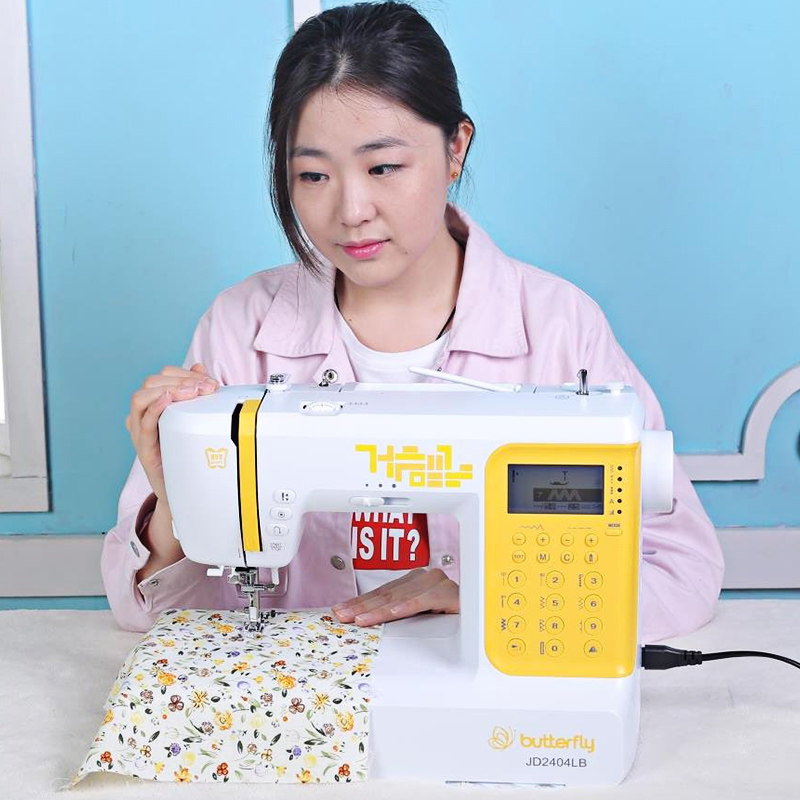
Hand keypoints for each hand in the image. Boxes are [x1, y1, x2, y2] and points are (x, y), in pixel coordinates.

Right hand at [126, 363, 217, 503]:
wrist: (181, 490)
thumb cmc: (186, 453)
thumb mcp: (193, 418)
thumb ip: (194, 392)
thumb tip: (198, 366)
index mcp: (153, 406)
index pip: (162, 377)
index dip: (185, 374)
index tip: (210, 382)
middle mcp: (141, 416)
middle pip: (151, 383)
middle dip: (181, 381)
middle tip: (207, 388)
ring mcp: (139, 432)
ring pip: (141, 399)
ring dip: (169, 390)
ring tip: (193, 393)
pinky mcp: (144, 449)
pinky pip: (143, 424)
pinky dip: (155, 408)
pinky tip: (168, 400)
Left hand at [331, 568, 458, 625]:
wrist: (483, 617)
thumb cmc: (453, 619)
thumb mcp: (420, 617)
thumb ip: (399, 615)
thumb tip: (366, 622)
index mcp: (416, 581)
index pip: (381, 593)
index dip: (359, 602)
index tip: (339, 610)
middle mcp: (425, 578)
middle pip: (387, 595)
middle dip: (361, 607)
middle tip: (342, 616)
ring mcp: (437, 583)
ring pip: (401, 598)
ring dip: (377, 610)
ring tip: (359, 619)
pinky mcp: (449, 594)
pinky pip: (424, 601)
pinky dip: (406, 608)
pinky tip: (390, 613)